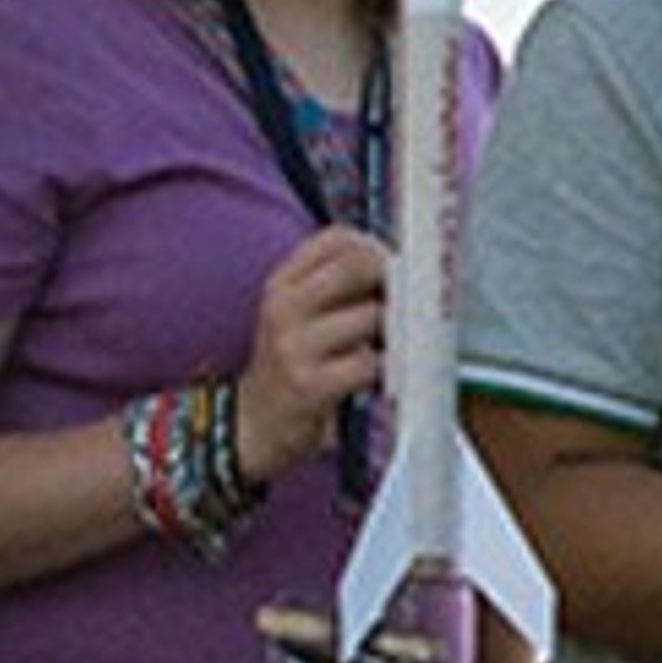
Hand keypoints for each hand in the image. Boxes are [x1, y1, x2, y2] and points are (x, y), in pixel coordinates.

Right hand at [232, 225, 389, 485]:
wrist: (254, 423)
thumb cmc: (292, 363)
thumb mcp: (297, 314)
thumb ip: (337, 285)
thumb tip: (400, 265)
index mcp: (281, 283)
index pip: (337, 239)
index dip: (376, 248)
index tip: (395, 267)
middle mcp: (283, 307)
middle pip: (357, 266)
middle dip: (392, 282)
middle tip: (407, 304)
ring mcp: (294, 345)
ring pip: (371, 316)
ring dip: (391, 333)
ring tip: (385, 348)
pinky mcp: (310, 384)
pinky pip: (369, 363)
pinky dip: (384, 369)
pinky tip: (376, 376)